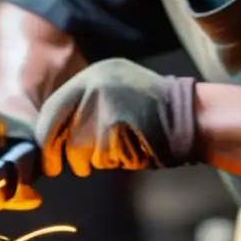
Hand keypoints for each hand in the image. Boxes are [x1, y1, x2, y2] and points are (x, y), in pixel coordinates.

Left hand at [35, 58, 197, 177]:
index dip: (45, 133)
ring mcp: (106, 102)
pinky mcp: (117, 124)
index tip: (45, 153)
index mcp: (96, 73)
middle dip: (56, 153)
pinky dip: (115, 162)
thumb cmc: (156, 115)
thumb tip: (52, 138)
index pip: (53, 105)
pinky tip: (133, 150)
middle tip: (57, 167)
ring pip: (79, 148)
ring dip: (93, 160)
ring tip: (120, 149)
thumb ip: (86, 108)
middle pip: (59, 128)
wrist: (195, 117)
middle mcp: (96, 82)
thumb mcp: (117, 95)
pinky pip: (102, 157)